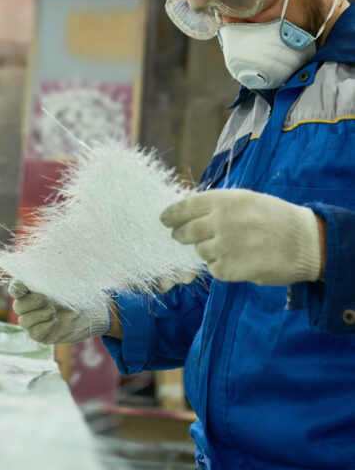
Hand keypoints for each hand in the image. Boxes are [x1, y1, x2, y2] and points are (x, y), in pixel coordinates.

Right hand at [8, 282, 110, 343]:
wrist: (94, 312)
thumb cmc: (79, 292)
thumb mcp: (64, 281)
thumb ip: (48, 277)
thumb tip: (34, 269)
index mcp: (33, 290)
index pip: (16, 289)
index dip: (17, 288)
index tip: (24, 287)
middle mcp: (31, 306)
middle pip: (18, 306)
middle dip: (30, 302)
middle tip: (45, 298)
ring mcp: (36, 322)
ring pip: (24, 321)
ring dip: (38, 314)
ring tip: (53, 310)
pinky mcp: (43, 336)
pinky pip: (34, 333)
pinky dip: (43, 326)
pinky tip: (55, 321)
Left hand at [160, 189, 321, 285]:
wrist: (305, 242)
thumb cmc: (275, 218)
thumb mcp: (247, 200)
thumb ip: (218, 206)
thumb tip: (187, 213)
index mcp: (226, 200)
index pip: (186, 206)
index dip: (172, 214)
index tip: (164, 220)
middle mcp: (222, 221)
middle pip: (186, 231)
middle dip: (181, 235)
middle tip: (181, 236)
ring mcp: (225, 246)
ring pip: (200, 251)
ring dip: (208, 251)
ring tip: (228, 247)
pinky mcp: (230, 269)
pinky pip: (214, 268)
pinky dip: (221, 266)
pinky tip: (238, 260)